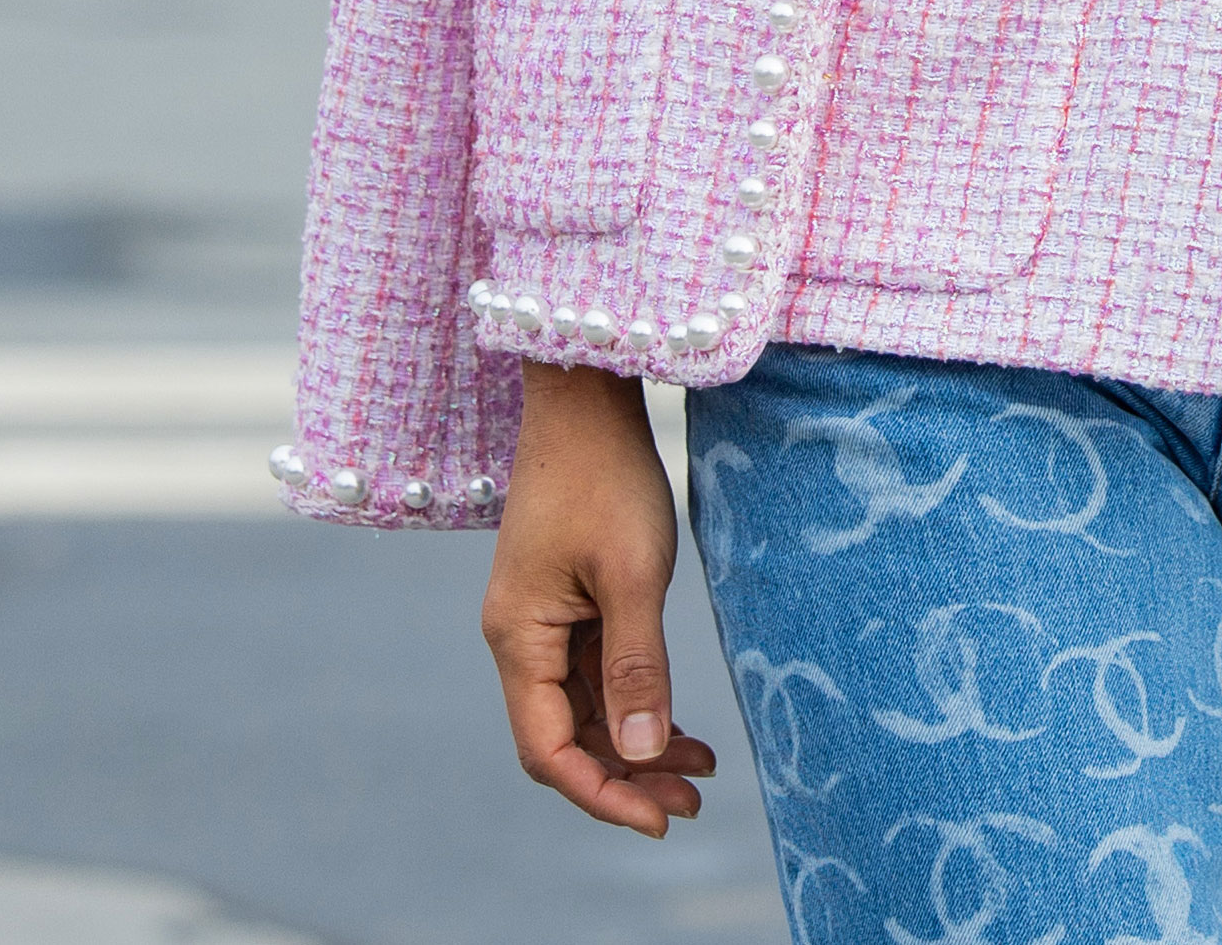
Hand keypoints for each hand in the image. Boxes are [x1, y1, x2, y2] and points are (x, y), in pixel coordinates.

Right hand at [483, 361, 716, 836]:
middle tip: (695, 805)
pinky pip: (597, 678)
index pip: (548, 749)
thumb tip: (638, 753)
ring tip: (701, 774)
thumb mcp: (632, 574)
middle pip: (566, 739)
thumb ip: (637, 665)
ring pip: (586, 713)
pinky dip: (637, 706)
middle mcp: (522, 640)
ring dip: (636, 747)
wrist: (586, 401)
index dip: (600, 794)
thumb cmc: (607, 479)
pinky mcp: (569, 605)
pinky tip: (682, 727)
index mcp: (520, 639)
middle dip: (626, 778)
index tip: (659, 821)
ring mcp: (545, 624)